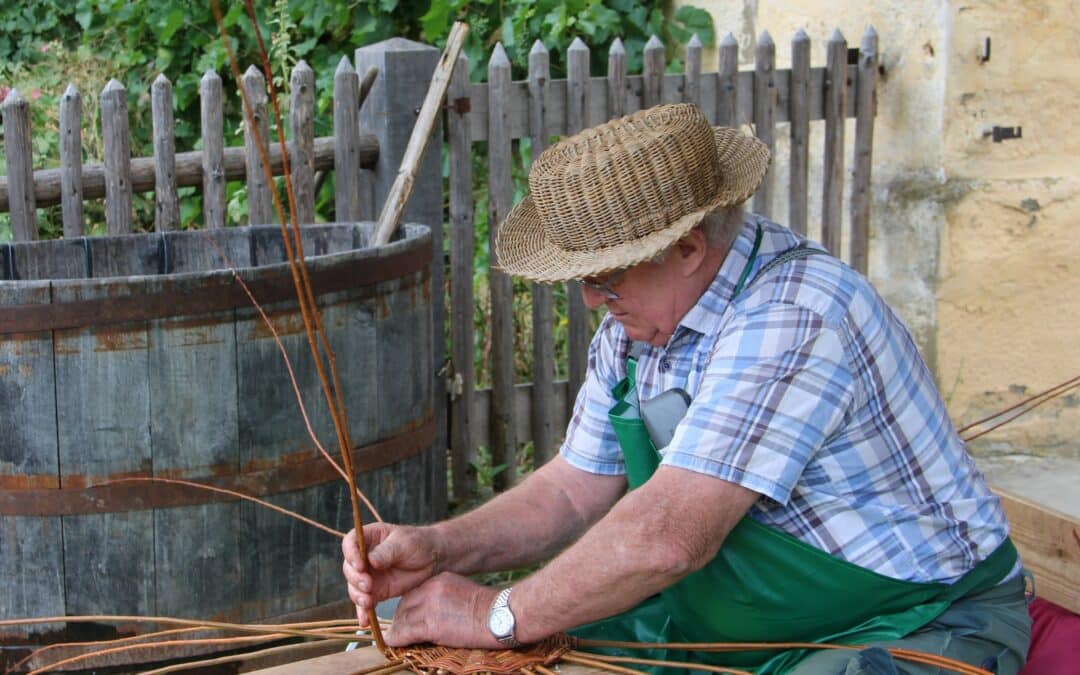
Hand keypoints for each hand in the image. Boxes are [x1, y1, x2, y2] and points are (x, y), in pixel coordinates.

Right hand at [341, 523, 441, 625]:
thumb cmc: (418, 543)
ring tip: (368, 602)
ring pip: (354, 587)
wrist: (433, 560)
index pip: (350, 543)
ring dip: (358, 596)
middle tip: (368, 585)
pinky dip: (363, 612)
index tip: (360, 566)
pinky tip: (365, 621)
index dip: (351, 554)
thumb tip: (370, 561)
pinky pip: (364, 602)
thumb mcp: (404, 543)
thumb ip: (386, 552)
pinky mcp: (375, 591)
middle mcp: (363, 557)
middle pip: (349, 568)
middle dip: (355, 579)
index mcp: (369, 537)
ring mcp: (368, 575)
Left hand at [383, 572, 500, 647]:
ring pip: (402, 619)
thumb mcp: (462, 592)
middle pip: (404, 604)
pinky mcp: (431, 625)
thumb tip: (433, 611)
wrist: (500, 616)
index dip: (407, 607)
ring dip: (397, 630)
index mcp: (439, 579)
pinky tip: (392, 642)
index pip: (414, 593)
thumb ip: (444, 597)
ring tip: (395, 638)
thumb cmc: (489, 610)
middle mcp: (431, 589)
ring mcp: (430, 606)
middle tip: (400, 630)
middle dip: (400, 618)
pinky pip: (405, 632)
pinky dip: (396, 638)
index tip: (406, 618)